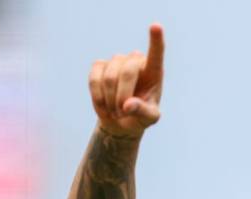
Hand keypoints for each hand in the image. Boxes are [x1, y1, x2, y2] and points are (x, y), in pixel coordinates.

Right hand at [88, 23, 164, 137]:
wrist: (121, 120)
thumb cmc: (141, 117)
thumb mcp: (149, 119)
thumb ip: (143, 112)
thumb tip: (127, 105)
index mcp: (154, 71)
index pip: (156, 54)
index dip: (155, 40)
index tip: (156, 26)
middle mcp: (135, 61)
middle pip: (127, 72)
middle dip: (123, 96)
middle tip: (123, 113)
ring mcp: (116, 61)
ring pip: (109, 77)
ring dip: (111, 100)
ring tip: (116, 111)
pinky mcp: (99, 66)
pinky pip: (94, 79)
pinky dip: (98, 97)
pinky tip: (104, 106)